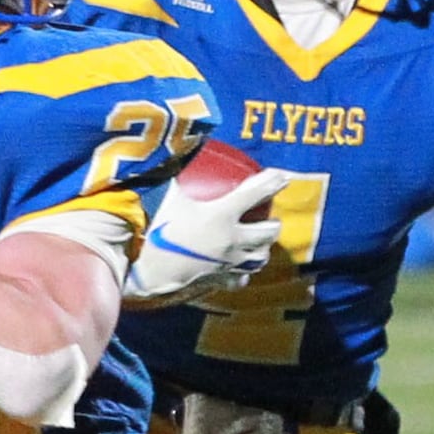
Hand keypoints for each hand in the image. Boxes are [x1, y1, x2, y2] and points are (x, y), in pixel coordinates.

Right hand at [124, 168, 287, 304]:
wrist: (152, 271)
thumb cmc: (160, 230)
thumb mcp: (170, 199)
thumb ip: (179, 178)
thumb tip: (180, 154)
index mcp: (222, 215)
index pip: (254, 194)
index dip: (271, 183)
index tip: (282, 177)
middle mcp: (232, 239)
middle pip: (268, 232)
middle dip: (274, 224)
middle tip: (271, 218)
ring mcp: (229, 262)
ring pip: (260, 257)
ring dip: (263, 248)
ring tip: (261, 243)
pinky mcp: (221, 278)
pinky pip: (240, 278)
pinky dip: (243, 273)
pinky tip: (240, 270)